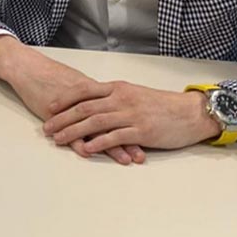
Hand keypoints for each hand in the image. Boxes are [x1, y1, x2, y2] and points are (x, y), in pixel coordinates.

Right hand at [0, 36, 145, 164]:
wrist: (29, 68)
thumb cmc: (52, 76)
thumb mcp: (76, 84)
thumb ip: (95, 96)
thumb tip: (110, 106)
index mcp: (94, 91)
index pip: (119, 111)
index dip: (134, 125)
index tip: (150, 137)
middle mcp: (87, 99)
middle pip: (112, 122)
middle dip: (129, 140)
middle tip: (142, 155)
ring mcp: (71, 108)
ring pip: (95, 129)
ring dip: (111, 147)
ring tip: (126, 160)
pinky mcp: (55, 114)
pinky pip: (70, 130)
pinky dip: (80, 143)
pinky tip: (90, 153)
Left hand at [43, 80, 219, 156]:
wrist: (189, 112)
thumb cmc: (161, 105)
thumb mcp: (134, 94)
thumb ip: (114, 98)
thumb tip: (92, 105)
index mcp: (117, 88)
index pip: (84, 90)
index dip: (64, 99)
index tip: (49, 107)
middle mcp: (121, 98)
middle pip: (84, 108)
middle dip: (62, 118)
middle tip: (47, 128)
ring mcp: (131, 114)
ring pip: (95, 122)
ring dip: (74, 131)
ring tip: (59, 140)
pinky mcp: (141, 131)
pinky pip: (115, 136)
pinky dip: (98, 143)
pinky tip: (86, 149)